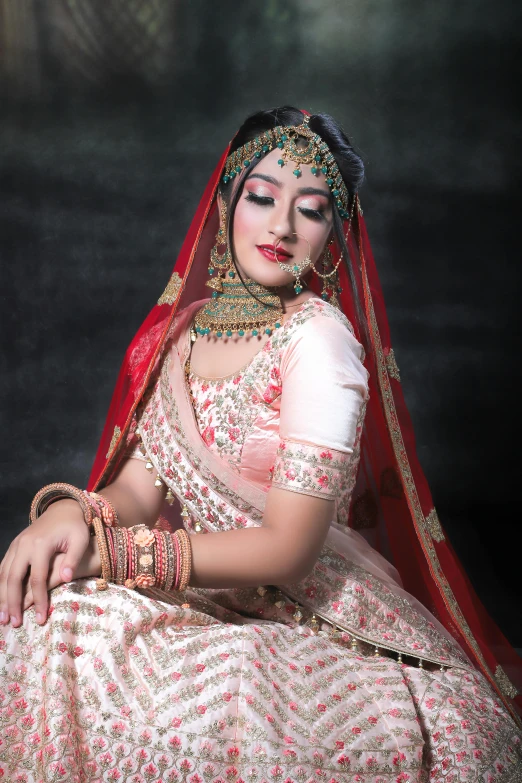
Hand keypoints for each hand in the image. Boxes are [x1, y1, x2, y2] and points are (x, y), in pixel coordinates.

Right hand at [0, 499, 91, 626]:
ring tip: (2, 618)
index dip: (39, 600)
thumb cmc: (74, 527)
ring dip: (1, 597)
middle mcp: (24, 545)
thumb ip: (74, 558)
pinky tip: (1, 600)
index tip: (41, 619)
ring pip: (3, 574)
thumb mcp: (80, 539)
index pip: (37, 578)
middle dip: (12, 603)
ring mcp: (16, 545)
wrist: (62, 510)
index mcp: (41, 545)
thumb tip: (66, 578)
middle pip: (14, 578)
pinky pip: (2, 567)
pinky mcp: (13, 546)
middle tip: (12, 624)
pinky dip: (0, 585)